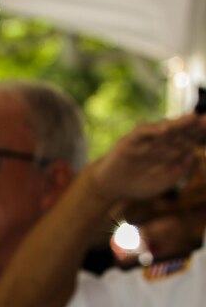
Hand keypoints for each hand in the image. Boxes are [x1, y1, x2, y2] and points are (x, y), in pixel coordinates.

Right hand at [88, 113, 205, 202]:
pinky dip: (152, 130)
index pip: (189, 140)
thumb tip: (191, 155)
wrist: (110, 189)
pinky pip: (142, 133)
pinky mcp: (129, 142)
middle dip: (194, 126)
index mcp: (170, 152)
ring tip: (193, 118)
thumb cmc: (137, 186)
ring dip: (178, 124)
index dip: (200, 134)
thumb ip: (179, 171)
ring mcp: (145, 141)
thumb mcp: (163, 182)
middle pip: (180, 132)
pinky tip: (164, 129)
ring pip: (164, 130)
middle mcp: (159, 144)